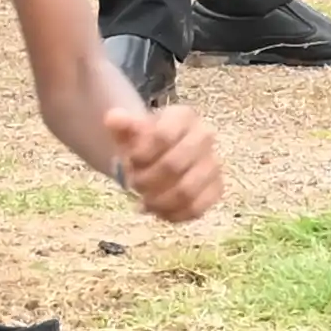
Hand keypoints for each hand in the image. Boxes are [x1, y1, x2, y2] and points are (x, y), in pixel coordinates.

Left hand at [104, 93, 224, 224]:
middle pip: (173, 165)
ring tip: (144, 203)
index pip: (162, 136)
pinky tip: (158, 212)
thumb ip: (120, 124)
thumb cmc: (145, 141)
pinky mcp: (217, 188)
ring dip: (159, 201)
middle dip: (146, 180)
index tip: (129, 161)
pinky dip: (173, 215)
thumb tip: (113, 118)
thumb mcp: (129, 130)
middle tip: (133, 185)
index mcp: (183, 116)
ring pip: (187, 191)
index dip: (140, 155)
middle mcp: (204, 136)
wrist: (164, 154)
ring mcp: (213, 163)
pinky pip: (197, 208)